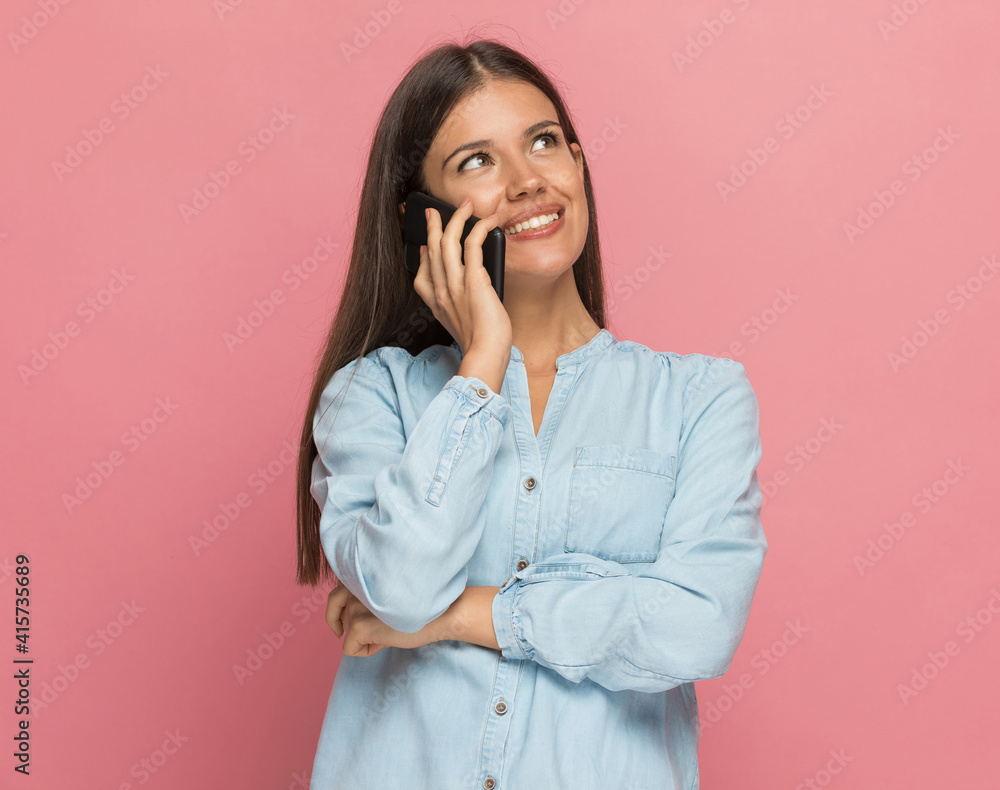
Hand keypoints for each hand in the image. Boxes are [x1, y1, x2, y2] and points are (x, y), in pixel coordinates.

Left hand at [325, 583, 438, 656]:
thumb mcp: (385, 595)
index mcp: (361, 577)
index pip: (334, 597)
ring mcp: (356, 607)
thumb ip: (365, 598)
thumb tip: (343, 621)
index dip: (339, 614)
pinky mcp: (359, 626)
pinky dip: (365, 651)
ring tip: (389, 631)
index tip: (346, 625)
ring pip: (345, 632)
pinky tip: (385, 643)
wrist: (440, 614)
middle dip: (356, 626)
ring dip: (364, 637)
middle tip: (381, 627)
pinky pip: (349, 649)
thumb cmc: (417, 606)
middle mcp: (355, 589)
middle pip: (338, 616)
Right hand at [412, 197, 511, 358]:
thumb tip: (468, 282)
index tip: (426, 244)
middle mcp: (442, 290)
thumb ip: (458, 304)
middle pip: (432, 249)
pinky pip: (473, 244)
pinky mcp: (474, 279)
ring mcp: (455, 284)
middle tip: (434, 211)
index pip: (422, 273)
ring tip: (464, 206)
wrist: (486, 353)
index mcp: (436, 303)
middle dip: (433, 226)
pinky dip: (480, 228)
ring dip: (455, 218)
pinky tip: (488, 221)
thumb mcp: (461, 325)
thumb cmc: (481, 343)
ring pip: (448, 241)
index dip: (422, 255)